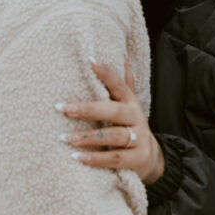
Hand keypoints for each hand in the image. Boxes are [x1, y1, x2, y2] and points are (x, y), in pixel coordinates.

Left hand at [57, 62, 164, 184]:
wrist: (151, 158)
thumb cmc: (131, 127)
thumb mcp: (129, 105)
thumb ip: (124, 83)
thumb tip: (123, 56)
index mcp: (131, 103)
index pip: (119, 85)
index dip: (107, 73)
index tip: (90, 61)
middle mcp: (136, 118)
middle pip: (114, 111)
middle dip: (88, 109)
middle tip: (63, 108)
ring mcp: (139, 139)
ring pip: (113, 135)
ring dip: (88, 137)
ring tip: (65, 138)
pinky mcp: (137, 159)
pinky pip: (115, 158)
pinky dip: (96, 159)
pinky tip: (77, 157)